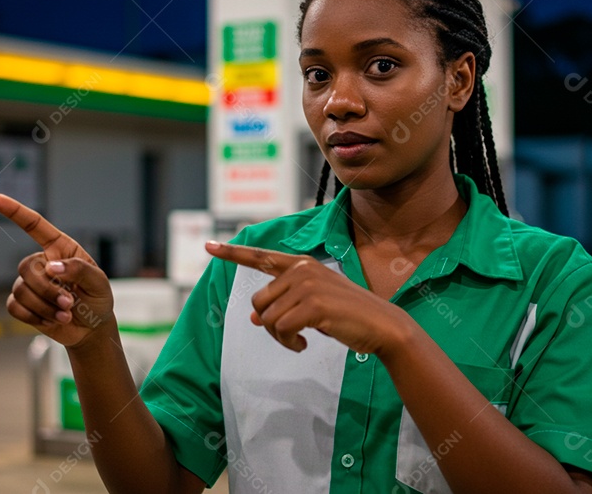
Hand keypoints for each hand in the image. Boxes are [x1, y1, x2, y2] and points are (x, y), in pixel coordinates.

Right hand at [0, 194, 113, 347]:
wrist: (91, 328)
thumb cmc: (97, 299)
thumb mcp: (99, 283)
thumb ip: (80, 270)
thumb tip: (52, 267)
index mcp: (61, 249)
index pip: (35, 226)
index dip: (15, 211)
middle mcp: (43, 263)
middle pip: (26, 267)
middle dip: (47, 289)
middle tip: (69, 303)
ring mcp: (31, 284)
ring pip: (20, 290)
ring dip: (44, 306)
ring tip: (65, 314)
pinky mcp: (24, 304)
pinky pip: (14, 307)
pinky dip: (34, 317)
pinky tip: (52, 320)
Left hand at [205, 241, 413, 354]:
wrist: (382, 326)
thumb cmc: (348, 316)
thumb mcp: (312, 306)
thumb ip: (283, 305)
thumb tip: (255, 319)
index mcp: (302, 264)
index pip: (261, 257)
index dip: (232, 253)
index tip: (208, 246)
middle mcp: (302, 269)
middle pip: (259, 302)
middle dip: (271, 325)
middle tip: (293, 335)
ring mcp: (307, 285)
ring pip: (267, 319)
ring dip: (280, 337)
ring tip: (301, 339)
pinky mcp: (313, 305)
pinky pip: (281, 329)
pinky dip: (289, 343)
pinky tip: (305, 344)